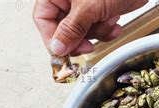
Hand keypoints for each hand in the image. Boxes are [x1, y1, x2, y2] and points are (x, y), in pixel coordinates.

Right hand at [33, 0, 147, 55]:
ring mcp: (84, 7)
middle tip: (87, 46)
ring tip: (107, 20)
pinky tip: (115, 21)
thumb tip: (57, 48)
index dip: (52, 38)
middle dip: (79, 38)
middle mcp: (68, 0)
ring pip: (82, 33)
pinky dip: (107, 30)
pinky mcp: (99, 13)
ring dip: (97, 32)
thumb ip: (71, 29)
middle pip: (63, 29)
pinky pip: (96, 30)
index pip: (43, 18)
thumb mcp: (88, 7)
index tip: (63, 52)